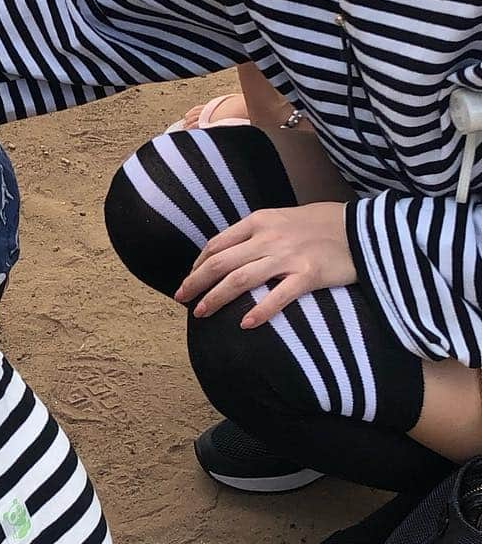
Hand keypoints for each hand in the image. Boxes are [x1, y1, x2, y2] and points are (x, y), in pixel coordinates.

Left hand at [174, 201, 355, 328]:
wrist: (362, 228)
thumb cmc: (319, 224)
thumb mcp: (280, 219)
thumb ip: (255, 234)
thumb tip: (228, 253)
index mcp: (258, 221)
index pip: (217, 244)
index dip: (198, 264)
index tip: (189, 279)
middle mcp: (267, 237)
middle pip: (221, 262)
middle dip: (196, 282)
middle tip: (180, 299)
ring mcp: (287, 256)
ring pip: (241, 279)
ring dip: (216, 298)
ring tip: (201, 313)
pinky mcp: (309, 275)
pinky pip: (279, 296)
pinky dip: (260, 311)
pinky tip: (245, 324)